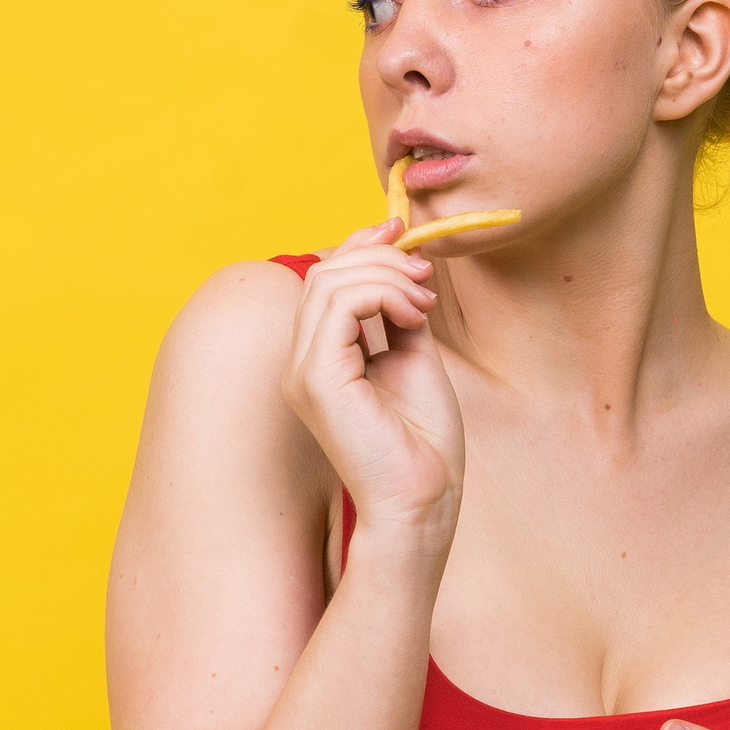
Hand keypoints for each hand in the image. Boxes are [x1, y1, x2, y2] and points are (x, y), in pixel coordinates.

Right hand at [280, 225, 459, 534]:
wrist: (424, 499)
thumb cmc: (423, 444)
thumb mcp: (414, 357)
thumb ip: (400, 313)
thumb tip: (405, 262)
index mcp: (321, 359)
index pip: (326, 280)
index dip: (361, 244)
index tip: (404, 230)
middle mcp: (302, 362)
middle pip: (325, 273)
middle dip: (380, 257)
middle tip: (426, 275)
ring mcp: (303, 371)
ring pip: (330, 282)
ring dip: (387, 275)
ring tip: (425, 302)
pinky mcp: (317, 380)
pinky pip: (341, 306)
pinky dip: (384, 295)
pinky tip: (415, 316)